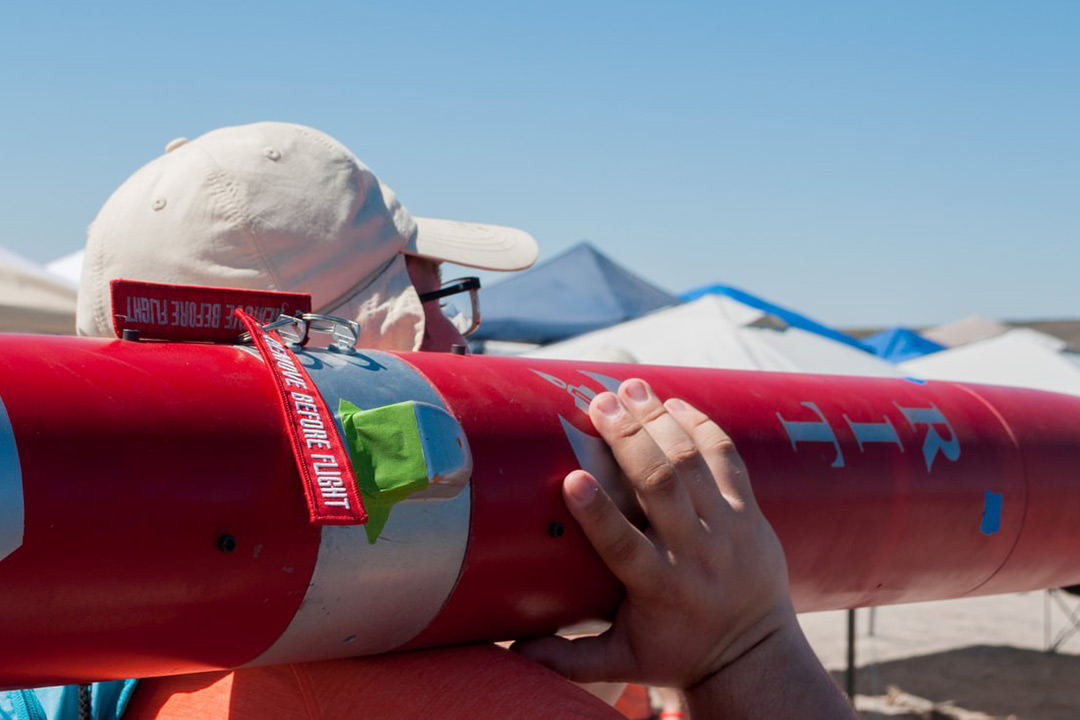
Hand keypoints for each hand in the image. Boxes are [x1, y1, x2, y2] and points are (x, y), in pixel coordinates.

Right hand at [513, 378, 795, 688]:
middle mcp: (696, 554)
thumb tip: (512, 653)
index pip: (624, 547)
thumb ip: (569, 656)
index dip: (598, 513)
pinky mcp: (750, 512)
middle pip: (662, 487)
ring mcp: (728, 528)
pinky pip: (728, 458)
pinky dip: (701, 426)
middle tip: (599, 404)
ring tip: (631, 388)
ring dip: (660, 420)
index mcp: (658, 589)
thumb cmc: (678, 653)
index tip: (572, 478)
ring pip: (694, 463)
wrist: (755, 656)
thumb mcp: (624, 661)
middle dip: (630, 440)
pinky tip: (673, 403)